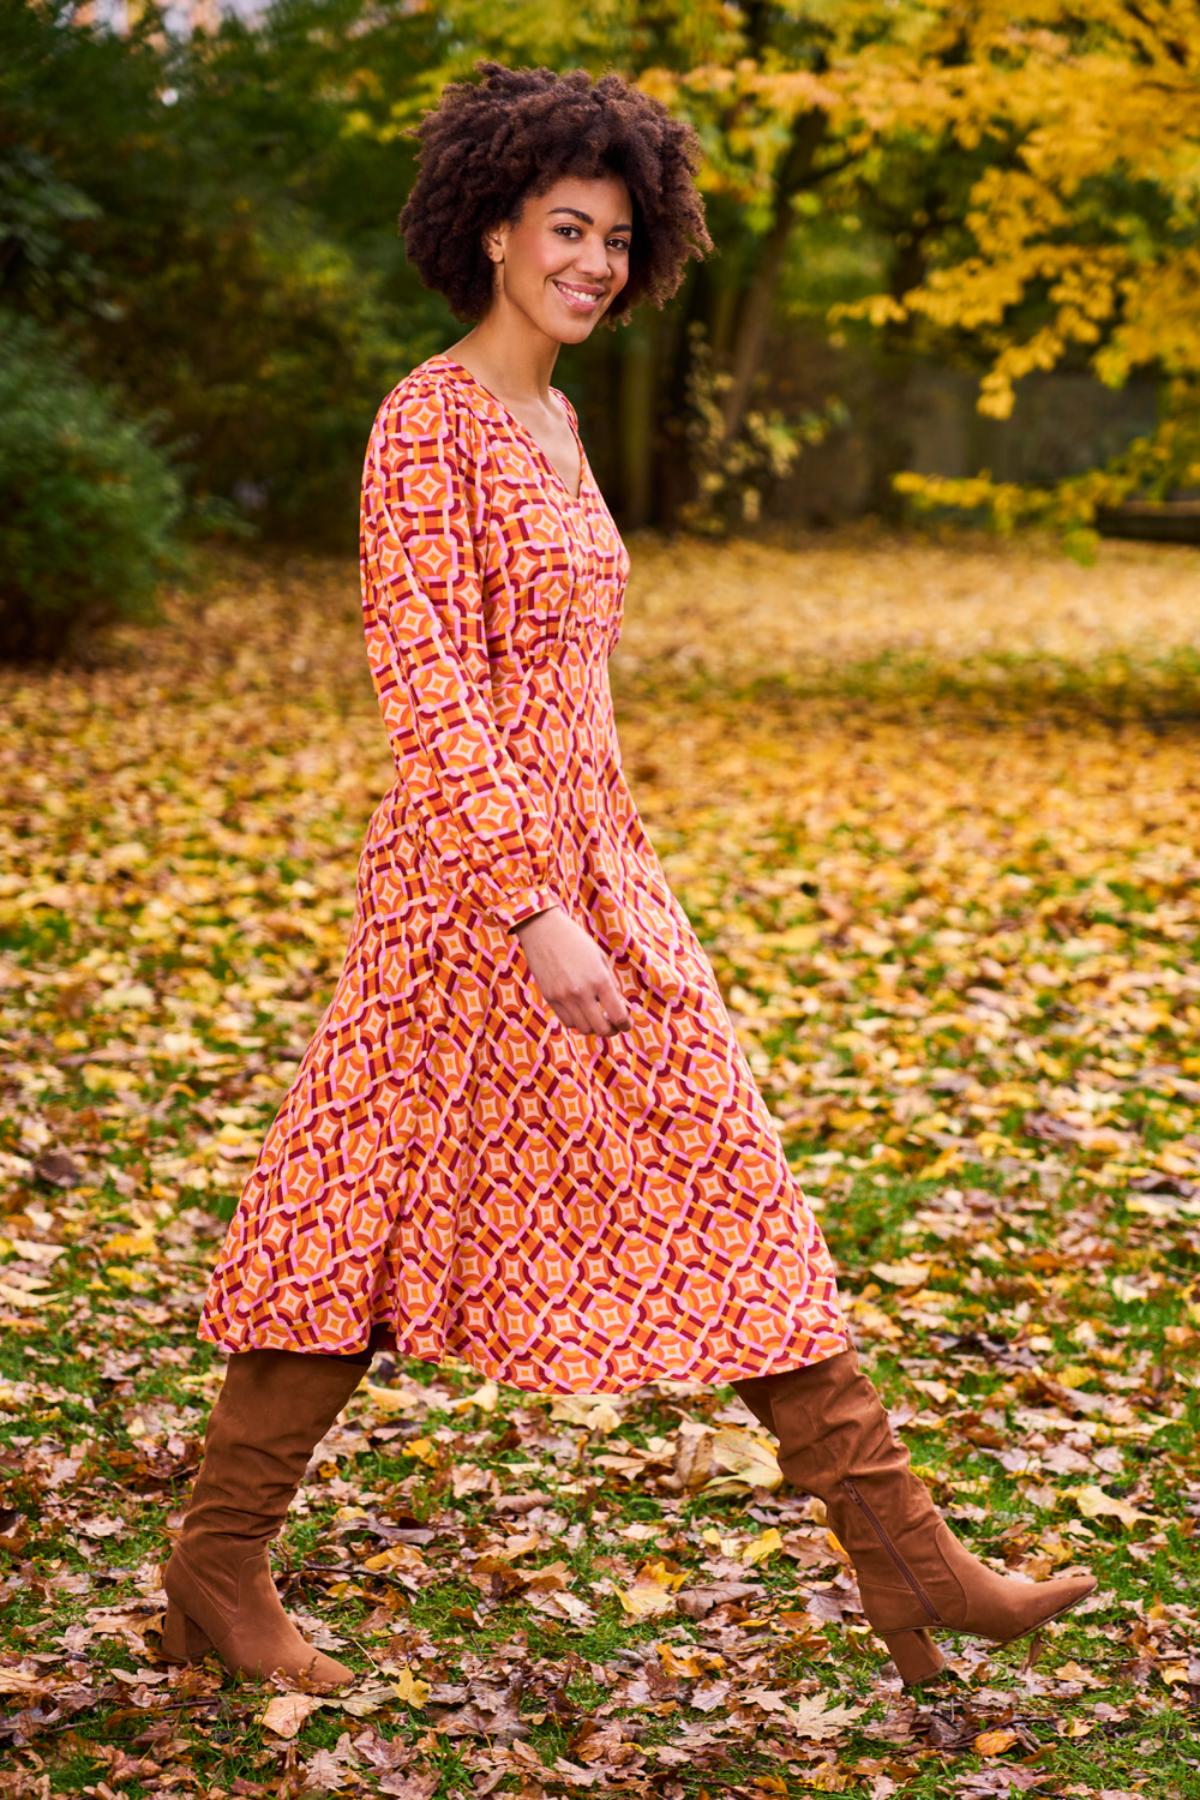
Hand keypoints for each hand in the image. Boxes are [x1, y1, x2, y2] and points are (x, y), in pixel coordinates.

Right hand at [512, 907, 631, 1035]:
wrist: (543, 929)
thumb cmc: (576, 940)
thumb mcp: (599, 958)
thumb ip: (609, 983)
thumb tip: (616, 1007)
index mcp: (600, 980)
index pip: (618, 1015)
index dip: (625, 1025)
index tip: (626, 1025)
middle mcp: (582, 992)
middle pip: (601, 1029)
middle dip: (611, 1030)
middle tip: (614, 1026)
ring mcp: (564, 997)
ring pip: (583, 1028)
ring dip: (593, 1027)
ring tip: (596, 1019)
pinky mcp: (550, 998)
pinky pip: (567, 1021)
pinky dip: (576, 1022)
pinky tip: (580, 1013)